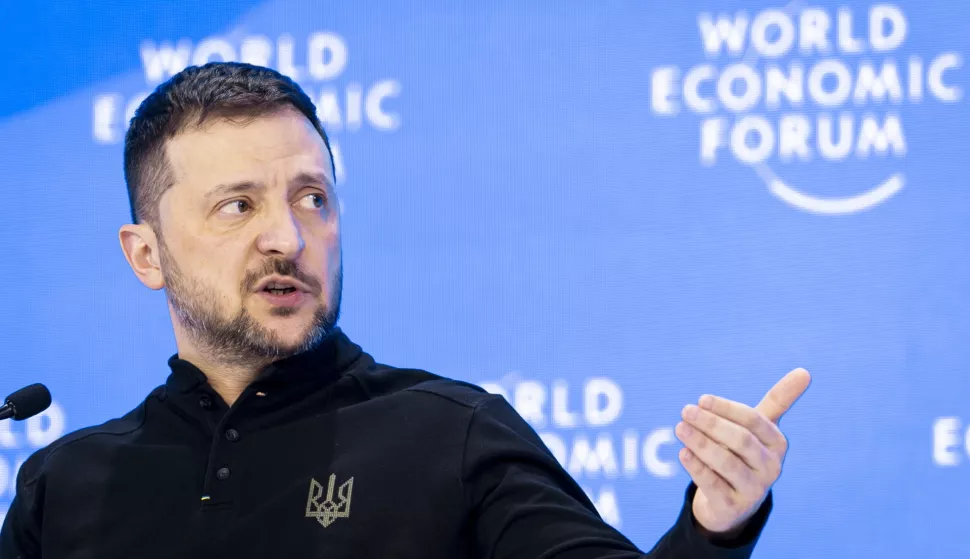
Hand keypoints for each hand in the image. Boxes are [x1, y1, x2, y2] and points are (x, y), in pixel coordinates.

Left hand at [675, 368, 810, 534]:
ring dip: (700, 443)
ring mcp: (754, 489)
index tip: (701, 399)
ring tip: (680, 428)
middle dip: (711, 423)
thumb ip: (779, 400)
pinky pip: (713, 485)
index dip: (726, 408)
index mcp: (777, 443)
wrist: (732, 502)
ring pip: (726, 462)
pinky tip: (683, 453)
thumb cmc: (745, 454)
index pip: (753, 420)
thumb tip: (805, 371)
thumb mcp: (760, 428)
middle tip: (685, 411)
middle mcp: (771, 467)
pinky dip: (697, 467)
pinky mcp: (733, 506)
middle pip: (740, 440)